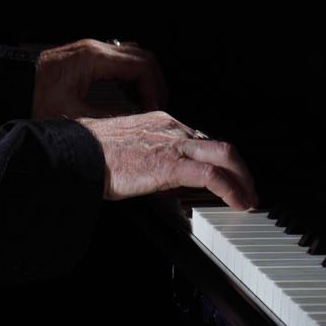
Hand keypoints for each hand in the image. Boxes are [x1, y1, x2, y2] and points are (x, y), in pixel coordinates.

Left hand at [32, 38, 168, 118]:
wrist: (10, 90)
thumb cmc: (34, 102)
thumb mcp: (76, 118)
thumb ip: (111, 118)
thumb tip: (137, 123)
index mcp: (94, 58)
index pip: (141, 65)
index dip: (154, 89)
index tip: (155, 109)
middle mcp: (94, 49)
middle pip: (141, 57)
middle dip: (153, 83)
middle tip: (156, 107)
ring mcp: (89, 51)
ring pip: (132, 56)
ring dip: (142, 78)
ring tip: (145, 104)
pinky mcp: (84, 58)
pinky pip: (117, 60)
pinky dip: (129, 76)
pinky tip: (128, 97)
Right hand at [75, 111, 257, 210]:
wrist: (77, 154)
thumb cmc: (92, 154)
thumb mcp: (129, 150)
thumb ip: (150, 159)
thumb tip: (164, 180)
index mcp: (161, 122)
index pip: (200, 139)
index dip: (217, 160)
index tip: (224, 175)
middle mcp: (171, 127)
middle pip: (219, 145)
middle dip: (239, 168)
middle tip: (247, 187)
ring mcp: (173, 143)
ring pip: (223, 155)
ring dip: (242, 179)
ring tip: (247, 197)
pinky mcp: (170, 164)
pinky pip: (212, 176)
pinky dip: (230, 189)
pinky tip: (236, 202)